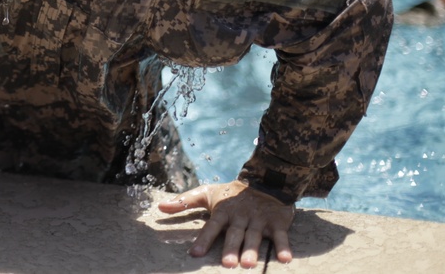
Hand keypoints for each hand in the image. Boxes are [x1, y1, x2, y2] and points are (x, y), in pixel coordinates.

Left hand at [157, 181, 294, 268]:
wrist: (265, 180)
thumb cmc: (231, 194)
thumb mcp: (207, 194)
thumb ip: (184, 201)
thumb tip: (159, 206)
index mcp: (223, 211)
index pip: (211, 227)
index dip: (203, 240)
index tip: (195, 254)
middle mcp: (240, 217)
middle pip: (234, 234)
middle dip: (231, 248)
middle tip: (227, 264)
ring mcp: (259, 220)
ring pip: (255, 236)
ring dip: (252, 250)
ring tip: (248, 264)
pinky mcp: (277, 223)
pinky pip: (281, 236)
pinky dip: (284, 247)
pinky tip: (284, 260)